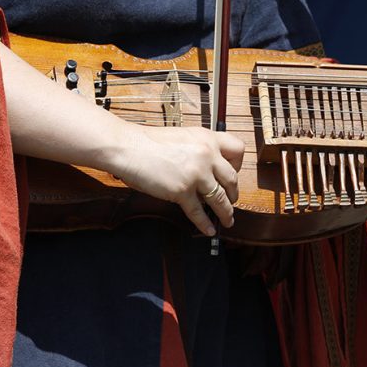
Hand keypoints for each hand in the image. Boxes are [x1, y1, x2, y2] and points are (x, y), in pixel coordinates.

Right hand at [111, 125, 244, 236]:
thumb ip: (200, 149)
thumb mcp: (184, 136)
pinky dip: (205, 223)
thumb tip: (209, 167)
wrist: (128, 146)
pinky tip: (209, 230)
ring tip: (228, 220)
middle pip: (232, 179)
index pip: (238, 150)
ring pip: (220, 198)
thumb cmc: (150, 142)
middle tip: (232, 200)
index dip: (238, 165)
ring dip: (226, 212)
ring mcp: (196, 174)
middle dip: (233, 193)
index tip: (233, 174)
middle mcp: (207, 155)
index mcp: (208, 138)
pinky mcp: (182, 190)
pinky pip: (199, 212)